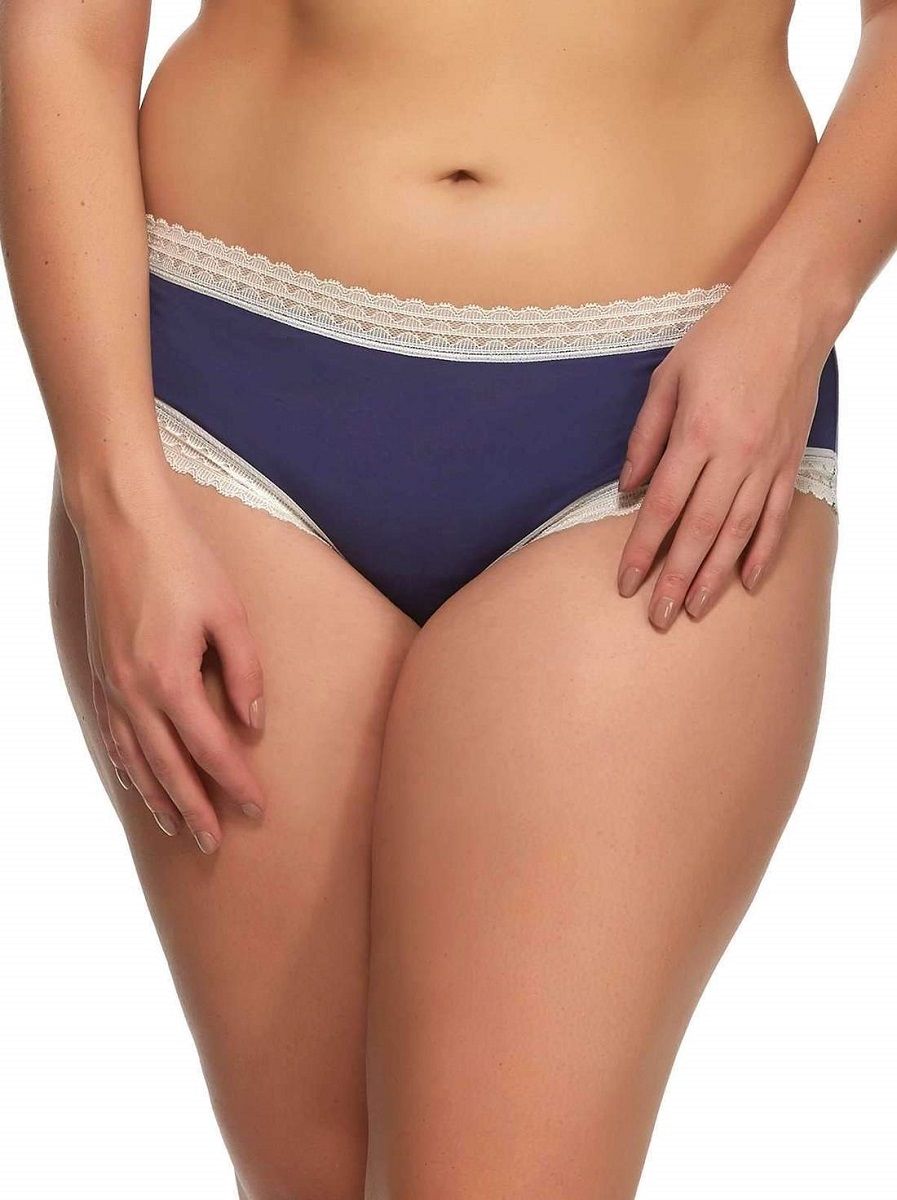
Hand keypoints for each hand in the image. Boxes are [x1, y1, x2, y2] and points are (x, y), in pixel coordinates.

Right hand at [72, 472, 265, 851]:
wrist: (121, 523)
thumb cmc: (183, 561)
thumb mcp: (228, 612)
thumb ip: (245, 670)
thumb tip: (253, 721)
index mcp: (170, 678)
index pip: (210, 748)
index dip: (235, 782)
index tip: (258, 808)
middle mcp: (134, 692)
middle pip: (169, 767)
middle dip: (195, 808)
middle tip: (215, 843)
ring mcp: (111, 684)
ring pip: (135, 759)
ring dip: (158, 796)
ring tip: (178, 827)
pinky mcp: (100, 671)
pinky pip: (112, 736)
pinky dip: (128, 766)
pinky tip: (139, 781)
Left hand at [615, 281, 830, 628]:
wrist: (791, 313)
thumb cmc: (721, 339)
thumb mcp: (668, 377)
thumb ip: (645, 435)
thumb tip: (628, 485)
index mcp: (697, 434)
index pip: (663, 507)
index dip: (642, 550)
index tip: (626, 583)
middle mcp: (735, 455)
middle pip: (699, 531)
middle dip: (676, 579)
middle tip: (658, 618)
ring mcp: (767, 461)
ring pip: (738, 532)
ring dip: (715, 576)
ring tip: (695, 610)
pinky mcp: (791, 460)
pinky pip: (776, 515)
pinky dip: (763, 551)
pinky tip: (748, 581)